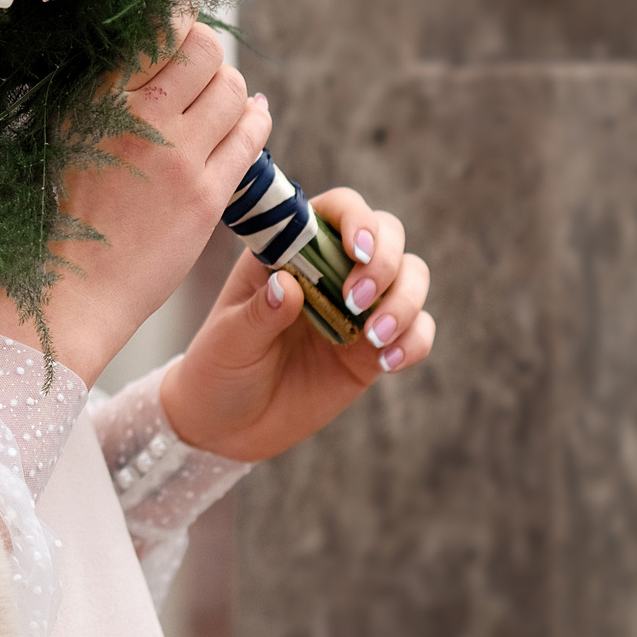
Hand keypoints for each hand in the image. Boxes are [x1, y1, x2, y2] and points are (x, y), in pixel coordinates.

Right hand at [0, 11, 271, 385]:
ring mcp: (179, 157)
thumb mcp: (66, 132)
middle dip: (208, 50)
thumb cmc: (68, 207)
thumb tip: (144, 39)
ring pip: (234, 89)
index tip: (178, 22)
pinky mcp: (209, 194)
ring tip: (219, 97)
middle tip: (200, 63)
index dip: (176, 14)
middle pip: (205, 49)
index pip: (156, 26)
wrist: (77, 283)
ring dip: (232, 86)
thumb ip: (102, 85)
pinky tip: (251, 115)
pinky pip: (252, 136)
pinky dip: (257, 118)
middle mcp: (140, 119)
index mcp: (97, 99)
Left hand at [159, 188, 435, 462]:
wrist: (228, 426)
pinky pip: (417, 331)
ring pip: (412, 277)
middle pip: (388, 235)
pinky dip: (415, 341)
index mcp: (290, 250)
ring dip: (405, 301)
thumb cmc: (219, 367)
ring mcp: (357, 309)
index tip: (356, 250)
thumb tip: (287, 284)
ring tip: (374, 338)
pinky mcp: (373, 350)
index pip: (338, 210)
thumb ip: (258, 313)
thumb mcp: (229, 340)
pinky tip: (388, 363)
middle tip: (354, 300)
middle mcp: (330, 270)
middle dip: (385, 262)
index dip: (356, 219)